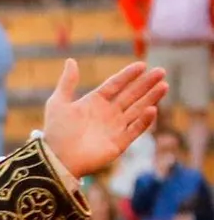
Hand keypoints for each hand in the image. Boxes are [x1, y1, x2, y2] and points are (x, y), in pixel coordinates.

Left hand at [41, 60, 167, 176]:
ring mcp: (114, 128)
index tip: (142, 65)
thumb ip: (67, 82)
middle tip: (161, 71)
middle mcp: (107, 114)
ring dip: (150, 98)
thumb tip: (71, 60)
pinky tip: (152, 109)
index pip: (115, 85)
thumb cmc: (55, 132)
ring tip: (163, 85)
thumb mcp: (58, 103)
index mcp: (93, 103)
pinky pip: (135, 130)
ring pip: (137, 110)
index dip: (127, 75)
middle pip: (131, 95)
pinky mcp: (119, 143)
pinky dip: (144, 121)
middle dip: (145, 84)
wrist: (56, 159)